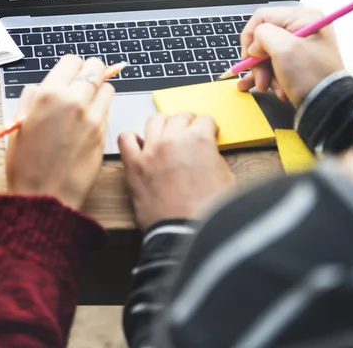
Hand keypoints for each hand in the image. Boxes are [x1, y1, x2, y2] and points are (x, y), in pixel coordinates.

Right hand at [6, 55, 114, 209]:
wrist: (45, 197)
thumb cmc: (26, 164)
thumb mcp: (18, 125)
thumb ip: (31, 98)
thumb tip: (43, 87)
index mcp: (49, 95)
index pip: (72, 61)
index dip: (71, 67)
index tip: (70, 74)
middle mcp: (74, 100)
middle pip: (95, 68)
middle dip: (90, 72)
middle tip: (83, 82)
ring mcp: (92, 116)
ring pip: (108, 87)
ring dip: (99, 90)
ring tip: (87, 103)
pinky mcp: (103, 132)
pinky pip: (108, 110)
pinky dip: (102, 110)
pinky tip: (88, 122)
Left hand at [118, 113, 234, 229]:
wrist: (186, 235)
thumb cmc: (208, 212)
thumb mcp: (227, 179)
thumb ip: (215, 158)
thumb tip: (208, 154)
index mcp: (199, 139)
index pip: (205, 120)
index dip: (209, 128)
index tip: (208, 134)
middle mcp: (173, 139)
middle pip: (180, 117)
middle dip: (188, 123)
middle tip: (189, 134)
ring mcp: (151, 150)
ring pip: (154, 120)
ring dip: (163, 125)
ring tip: (166, 134)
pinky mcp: (134, 165)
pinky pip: (125, 139)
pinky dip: (132, 139)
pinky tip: (140, 146)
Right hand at [237, 6, 344, 106]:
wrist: (329, 107)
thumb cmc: (310, 75)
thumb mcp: (283, 49)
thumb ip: (263, 36)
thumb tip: (255, 45)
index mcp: (302, 18)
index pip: (262, 17)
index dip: (250, 37)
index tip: (248, 58)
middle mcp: (302, 28)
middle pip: (264, 38)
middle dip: (258, 61)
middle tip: (260, 79)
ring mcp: (300, 46)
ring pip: (267, 54)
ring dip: (263, 73)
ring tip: (267, 88)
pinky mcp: (298, 63)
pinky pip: (275, 65)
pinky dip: (269, 77)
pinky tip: (265, 88)